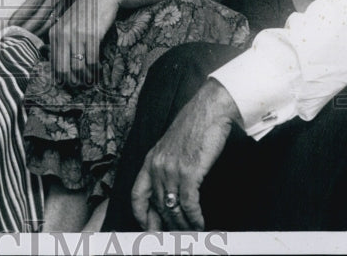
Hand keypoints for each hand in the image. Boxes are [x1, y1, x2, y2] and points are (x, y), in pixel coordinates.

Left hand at [0, 0, 66, 35]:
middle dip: (27, 27)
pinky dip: (41, 30)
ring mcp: (60, 2)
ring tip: (20, 38)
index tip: (10, 24)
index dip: (22, 15)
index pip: (33, 2)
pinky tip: (30, 34)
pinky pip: (52, 22)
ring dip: (34, 31)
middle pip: (41, 16)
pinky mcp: (61, 7)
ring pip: (47, 22)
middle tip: (13, 35)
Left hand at [49, 0, 119, 85]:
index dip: (62, 78)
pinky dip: (95, 69)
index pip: (54, 64)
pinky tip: (98, 70)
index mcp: (54, 33)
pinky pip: (92, 60)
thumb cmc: (85, 12)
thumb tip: (60, 68)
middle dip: (73, 82)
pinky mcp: (91, 35)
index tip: (70, 84)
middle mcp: (62, 34)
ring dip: (86, 77)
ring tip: (90, 79)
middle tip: (81, 86)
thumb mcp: (67, 24)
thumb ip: (61, 41)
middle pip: (64, 69)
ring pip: (79, 67)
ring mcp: (76, 34)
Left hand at [131, 79, 239, 229]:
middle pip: (158, 206)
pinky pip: (188, 203)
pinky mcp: (189, 171)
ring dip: (184, 225)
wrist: (209, 109)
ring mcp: (172, 168)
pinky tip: (200, 223)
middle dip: (169, 226)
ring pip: (173, 208)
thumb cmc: (195, 126)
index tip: (149, 229)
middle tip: (179, 237)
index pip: (137, 195)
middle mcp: (157, 166)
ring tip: (193, 234)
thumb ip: (167, 168)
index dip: (141, 216)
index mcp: (150, 160)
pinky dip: (194, 217)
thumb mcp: (172, 148)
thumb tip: (171, 193)